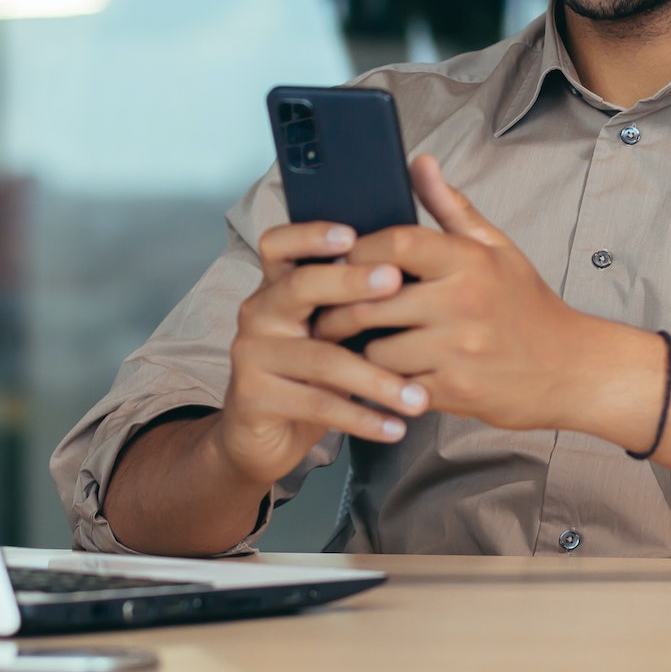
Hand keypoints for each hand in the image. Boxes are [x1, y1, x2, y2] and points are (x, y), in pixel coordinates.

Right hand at [211, 221, 431, 490]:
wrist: (259, 437)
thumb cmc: (307, 375)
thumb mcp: (325, 333)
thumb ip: (350, 305)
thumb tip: (411, 272)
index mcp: (276, 287)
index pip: (279, 245)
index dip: (311, 235)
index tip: (352, 234)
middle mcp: (259, 313)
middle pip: (300, 286)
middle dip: (351, 282)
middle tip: (396, 282)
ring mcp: (252, 355)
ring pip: (322, 358)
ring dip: (376, 379)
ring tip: (418, 397)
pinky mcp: (254, 397)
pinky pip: (318, 405)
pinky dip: (362, 418)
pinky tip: (394, 428)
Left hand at [313, 156, 644, 434]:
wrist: (572, 368)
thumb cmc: (527, 305)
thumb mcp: (496, 247)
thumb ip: (450, 206)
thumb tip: (419, 161)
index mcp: (469, 261)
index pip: (396, 242)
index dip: (358, 251)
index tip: (343, 260)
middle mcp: (462, 302)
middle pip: (371, 299)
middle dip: (340, 306)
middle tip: (326, 309)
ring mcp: (457, 350)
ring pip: (376, 348)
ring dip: (362, 348)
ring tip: (357, 342)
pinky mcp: (453, 391)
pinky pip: (395, 385)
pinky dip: (384, 382)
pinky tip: (386, 373)